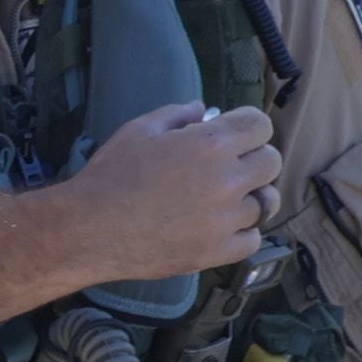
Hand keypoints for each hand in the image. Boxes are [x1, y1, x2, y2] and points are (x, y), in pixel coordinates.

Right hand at [49, 101, 278, 280]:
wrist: (90, 229)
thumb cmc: (110, 175)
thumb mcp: (139, 130)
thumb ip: (176, 114)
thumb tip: (203, 110)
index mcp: (210, 143)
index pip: (260, 125)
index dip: (249, 127)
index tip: (235, 135)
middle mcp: (227, 179)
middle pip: (272, 162)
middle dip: (255, 158)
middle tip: (232, 166)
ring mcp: (226, 219)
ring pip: (266, 203)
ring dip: (253, 197)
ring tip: (231, 199)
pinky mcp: (218, 252)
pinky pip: (253, 240)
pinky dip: (243, 232)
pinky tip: (223, 227)